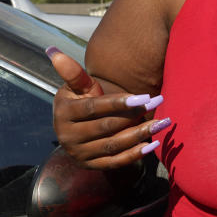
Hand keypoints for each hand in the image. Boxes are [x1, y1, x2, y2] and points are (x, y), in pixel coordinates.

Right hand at [45, 47, 168, 169]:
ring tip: (162, 123)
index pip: (94, 108)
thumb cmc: (80, 99)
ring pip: (114, 145)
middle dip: (135, 115)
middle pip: (107, 126)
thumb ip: (72, 72)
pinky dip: (135, 155)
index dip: (119, 103)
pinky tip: (154, 144)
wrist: (75, 127)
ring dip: (140, 135)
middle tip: (158, 103)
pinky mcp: (91, 166)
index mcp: (64, 113)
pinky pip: (116, 162)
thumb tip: (53, 51)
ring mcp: (79, 154)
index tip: (144, 97)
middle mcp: (68, 136)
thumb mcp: (77, 86)